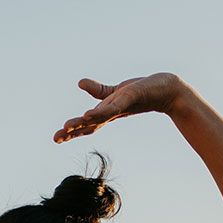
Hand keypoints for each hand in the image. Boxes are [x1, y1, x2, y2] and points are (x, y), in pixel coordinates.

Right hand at [53, 73, 186, 142]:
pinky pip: (111, 108)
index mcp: (106, 114)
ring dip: (81, 124)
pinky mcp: (128, 99)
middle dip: (71, 132)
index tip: (55, 139)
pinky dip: (98, 113)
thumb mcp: (116, 91)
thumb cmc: (143, 91)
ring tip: (66, 127)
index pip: (86, 125)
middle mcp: (111, 114)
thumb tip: (80, 83)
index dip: (71, 131)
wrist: (167, 89)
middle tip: (55, 139)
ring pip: (97, 119)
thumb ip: (97, 89)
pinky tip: (87, 115)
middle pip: (88, 125)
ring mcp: (119, 108)